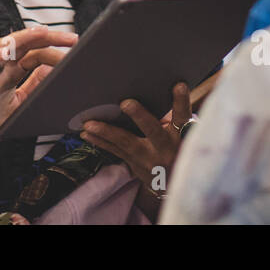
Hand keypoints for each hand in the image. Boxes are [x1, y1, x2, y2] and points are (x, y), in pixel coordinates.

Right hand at [0, 26, 76, 160]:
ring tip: (41, 33)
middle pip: (23, 44)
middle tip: (70, 38)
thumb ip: (33, 87)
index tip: (74, 47)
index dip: (53, 48)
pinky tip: (3, 54)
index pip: (34, 52)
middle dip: (46, 37)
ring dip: (21, 38)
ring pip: (1, 47)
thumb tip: (52, 70)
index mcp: (11, 73)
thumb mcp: (19, 104)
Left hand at [79, 81, 191, 219]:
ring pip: (126, 143)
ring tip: (89, 124)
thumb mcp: (182, 136)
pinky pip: (115, 151)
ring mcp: (148, 159)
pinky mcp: (134, 165)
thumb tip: (159, 90)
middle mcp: (164, 148)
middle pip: (152, 130)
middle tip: (125, 103)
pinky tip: (86, 133)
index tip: (179, 85)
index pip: (183, 117)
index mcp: (180, 136)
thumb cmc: (176, 150)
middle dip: (139, 116)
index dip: (181, 102)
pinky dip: (99, 142)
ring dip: (106, 132)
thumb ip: (173, 118)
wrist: (172, 184)